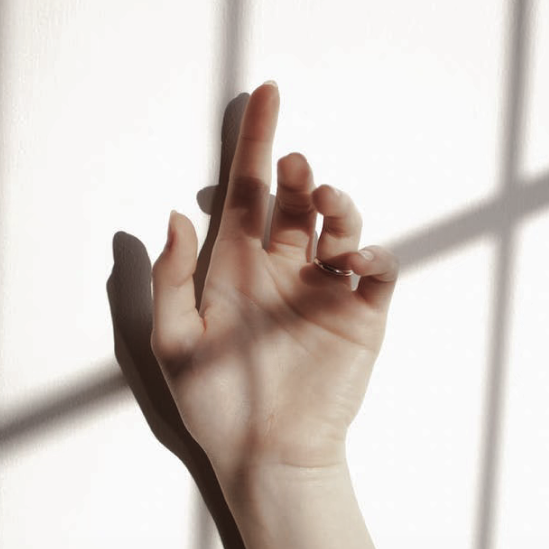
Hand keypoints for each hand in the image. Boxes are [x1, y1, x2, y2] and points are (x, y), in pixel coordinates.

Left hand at [150, 81, 398, 480]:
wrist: (266, 456)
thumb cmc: (217, 404)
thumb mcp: (174, 341)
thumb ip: (170, 278)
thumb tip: (176, 214)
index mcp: (236, 267)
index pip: (248, 190)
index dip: (256, 141)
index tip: (265, 91)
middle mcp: (284, 270)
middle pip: (296, 201)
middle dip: (298, 174)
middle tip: (296, 170)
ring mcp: (325, 291)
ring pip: (341, 225)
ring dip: (338, 204)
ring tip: (328, 206)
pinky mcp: (361, 317)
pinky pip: (377, 272)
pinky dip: (373, 256)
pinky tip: (354, 260)